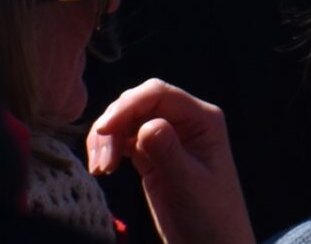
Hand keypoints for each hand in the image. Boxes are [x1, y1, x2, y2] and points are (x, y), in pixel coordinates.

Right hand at [88, 81, 254, 243]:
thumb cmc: (210, 216)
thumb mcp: (190, 185)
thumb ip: (169, 153)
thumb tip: (147, 124)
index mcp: (203, 119)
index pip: (160, 94)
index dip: (128, 105)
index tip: (103, 130)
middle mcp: (185, 121)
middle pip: (139, 102)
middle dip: (114, 123)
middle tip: (102, 164)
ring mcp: (167, 137)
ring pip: (127, 119)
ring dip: (107, 138)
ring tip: (100, 171)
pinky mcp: (151, 156)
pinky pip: (123, 139)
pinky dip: (108, 148)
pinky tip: (103, 169)